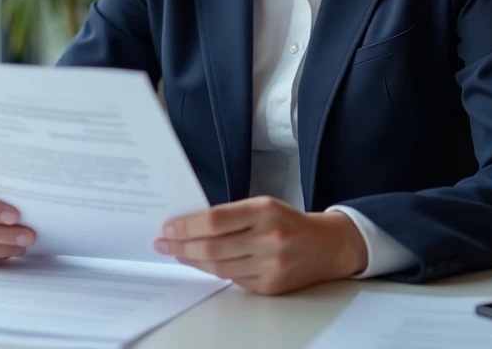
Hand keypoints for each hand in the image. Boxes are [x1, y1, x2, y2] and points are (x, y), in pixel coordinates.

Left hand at [154, 196, 367, 294]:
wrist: (328, 246)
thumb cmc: (289, 222)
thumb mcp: (263, 206)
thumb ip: (231, 215)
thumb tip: (189, 225)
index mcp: (265, 211)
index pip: (214, 220)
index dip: (186, 226)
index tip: (168, 228)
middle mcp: (269, 238)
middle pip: (212, 247)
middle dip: (181, 246)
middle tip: (163, 243)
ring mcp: (271, 265)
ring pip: (218, 267)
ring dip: (192, 261)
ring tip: (177, 253)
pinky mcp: (271, 286)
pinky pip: (233, 280)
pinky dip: (214, 271)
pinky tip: (202, 264)